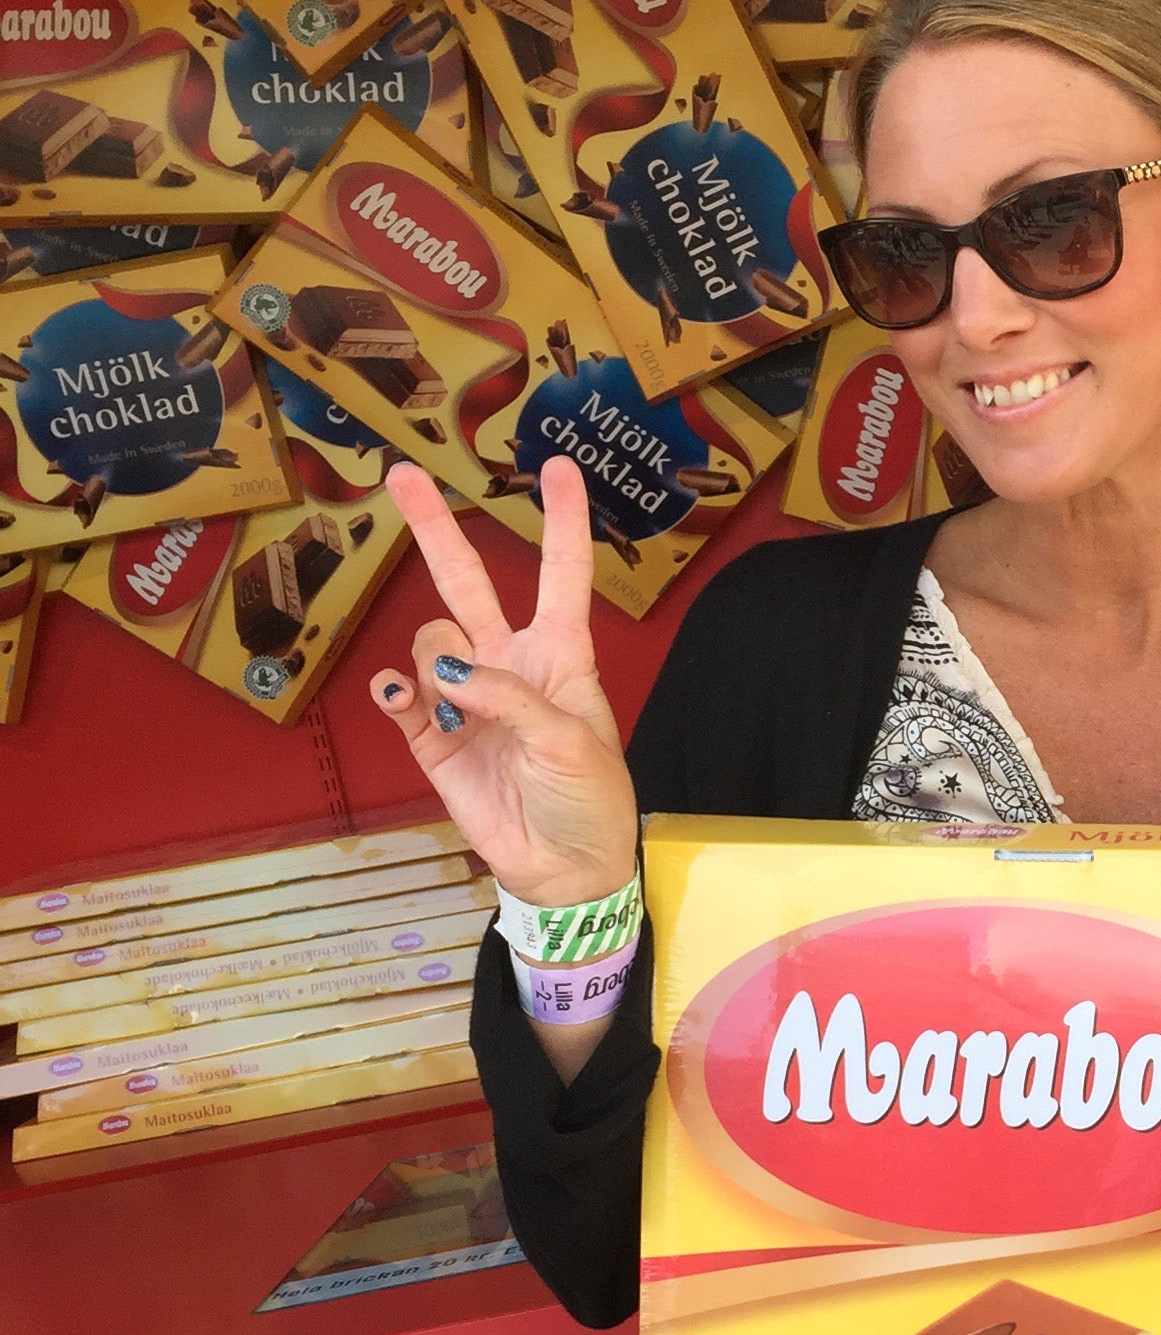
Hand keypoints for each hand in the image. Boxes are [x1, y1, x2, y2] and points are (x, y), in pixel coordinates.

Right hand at [369, 456, 637, 907]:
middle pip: (466, 582)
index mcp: (561, 657)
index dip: (561, 520)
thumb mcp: (571, 743)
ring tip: (463, 715)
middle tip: (401, 473)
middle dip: (434, 528)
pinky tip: (406, 698)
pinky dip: (397, 690)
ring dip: (437, 666)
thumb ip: (513, 700)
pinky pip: (400, 693)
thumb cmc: (589, 801)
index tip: (556, 465)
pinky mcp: (429, 736)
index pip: (561, 574)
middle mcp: (508, 665)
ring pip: (430, 641)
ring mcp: (464, 698)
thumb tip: (448, 670)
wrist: (564, 869)